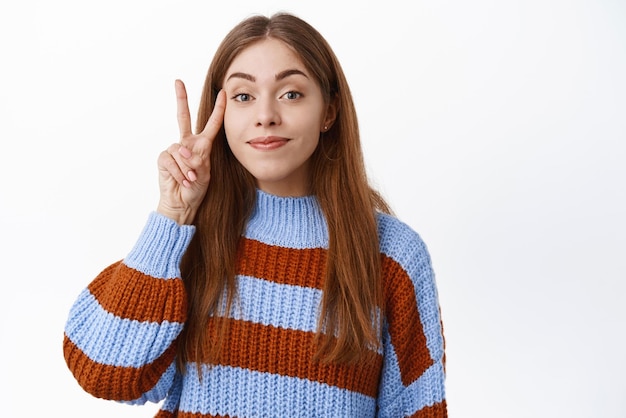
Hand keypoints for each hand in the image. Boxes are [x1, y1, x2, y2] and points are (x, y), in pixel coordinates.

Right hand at [156, 79, 225, 224]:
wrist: (183, 203)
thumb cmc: (196, 188)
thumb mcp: (205, 174)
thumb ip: (197, 160)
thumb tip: (183, 151)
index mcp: (202, 145)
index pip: (212, 124)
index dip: (218, 109)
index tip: (222, 93)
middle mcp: (187, 143)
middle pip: (183, 117)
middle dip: (181, 98)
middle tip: (178, 81)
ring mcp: (174, 150)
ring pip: (180, 151)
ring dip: (186, 168)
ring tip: (190, 179)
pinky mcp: (163, 158)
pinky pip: (170, 160)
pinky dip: (178, 172)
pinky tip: (181, 180)